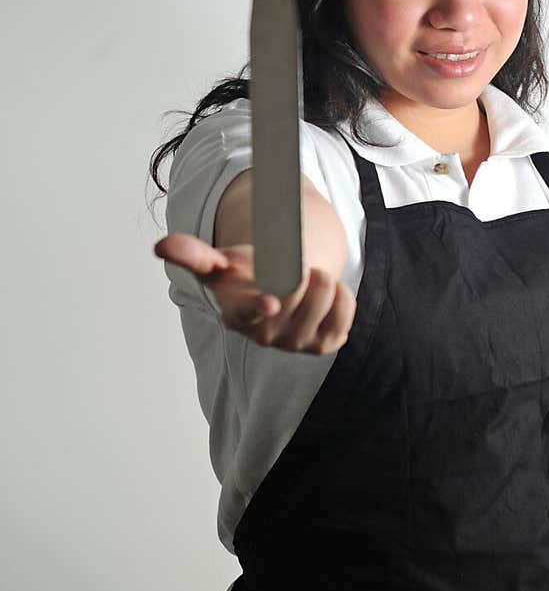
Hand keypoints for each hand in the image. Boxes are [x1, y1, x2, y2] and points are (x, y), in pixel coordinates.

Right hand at [154, 234, 355, 355]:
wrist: (279, 292)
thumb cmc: (245, 277)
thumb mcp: (219, 264)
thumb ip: (192, 255)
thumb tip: (160, 246)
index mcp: (238, 316)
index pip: (249, 313)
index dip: (259, 306)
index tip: (269, 299)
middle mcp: (267, 336)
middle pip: (297, 290)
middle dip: (299, 268)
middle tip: (291, 267)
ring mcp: (298, 343)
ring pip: (324, 295)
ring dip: (320, 278)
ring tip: (307, 279)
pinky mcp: (326, 343)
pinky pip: (346, 307)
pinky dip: (342, 293)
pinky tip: (324, 295)